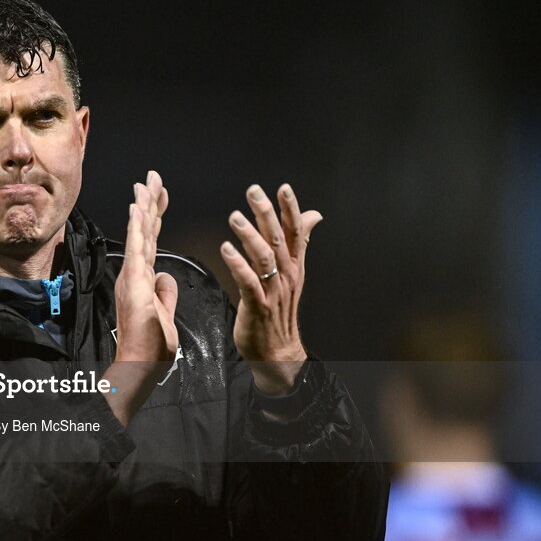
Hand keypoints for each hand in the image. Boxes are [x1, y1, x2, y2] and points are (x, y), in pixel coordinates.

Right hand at [104, 171, 178, 424]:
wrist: (139, 365)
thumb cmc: (150, 347)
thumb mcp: (165, 315)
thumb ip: (166, 294)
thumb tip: (166, 276)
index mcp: (143, 279)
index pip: (152, 240)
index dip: (156, 215)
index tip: (160, 193)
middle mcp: (135, 273)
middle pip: (145, 231)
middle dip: (149, 202)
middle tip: (152, 177)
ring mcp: (133, 276)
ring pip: (140, 234)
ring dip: (143, 207)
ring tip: (145, 183)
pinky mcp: (134, 282)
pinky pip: (137, 249)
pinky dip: (137, 227)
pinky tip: (137, 207)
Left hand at [220, 184, 321, 393]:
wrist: (278, 352)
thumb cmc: (280, 311)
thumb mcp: (293, 273)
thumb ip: (300, 242)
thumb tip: (314, 215)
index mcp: (295, 266)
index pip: (296, 232)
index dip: (291, 209)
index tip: (283, 188)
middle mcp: (287, 275)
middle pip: (279, 239)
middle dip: (267, 214)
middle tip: (254, 192)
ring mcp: (273, 291)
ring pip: (264, 258)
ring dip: (249, 236)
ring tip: (235, 217)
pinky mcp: (257, 306)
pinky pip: (248, 282)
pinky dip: (238, 264)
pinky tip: (226, 249)